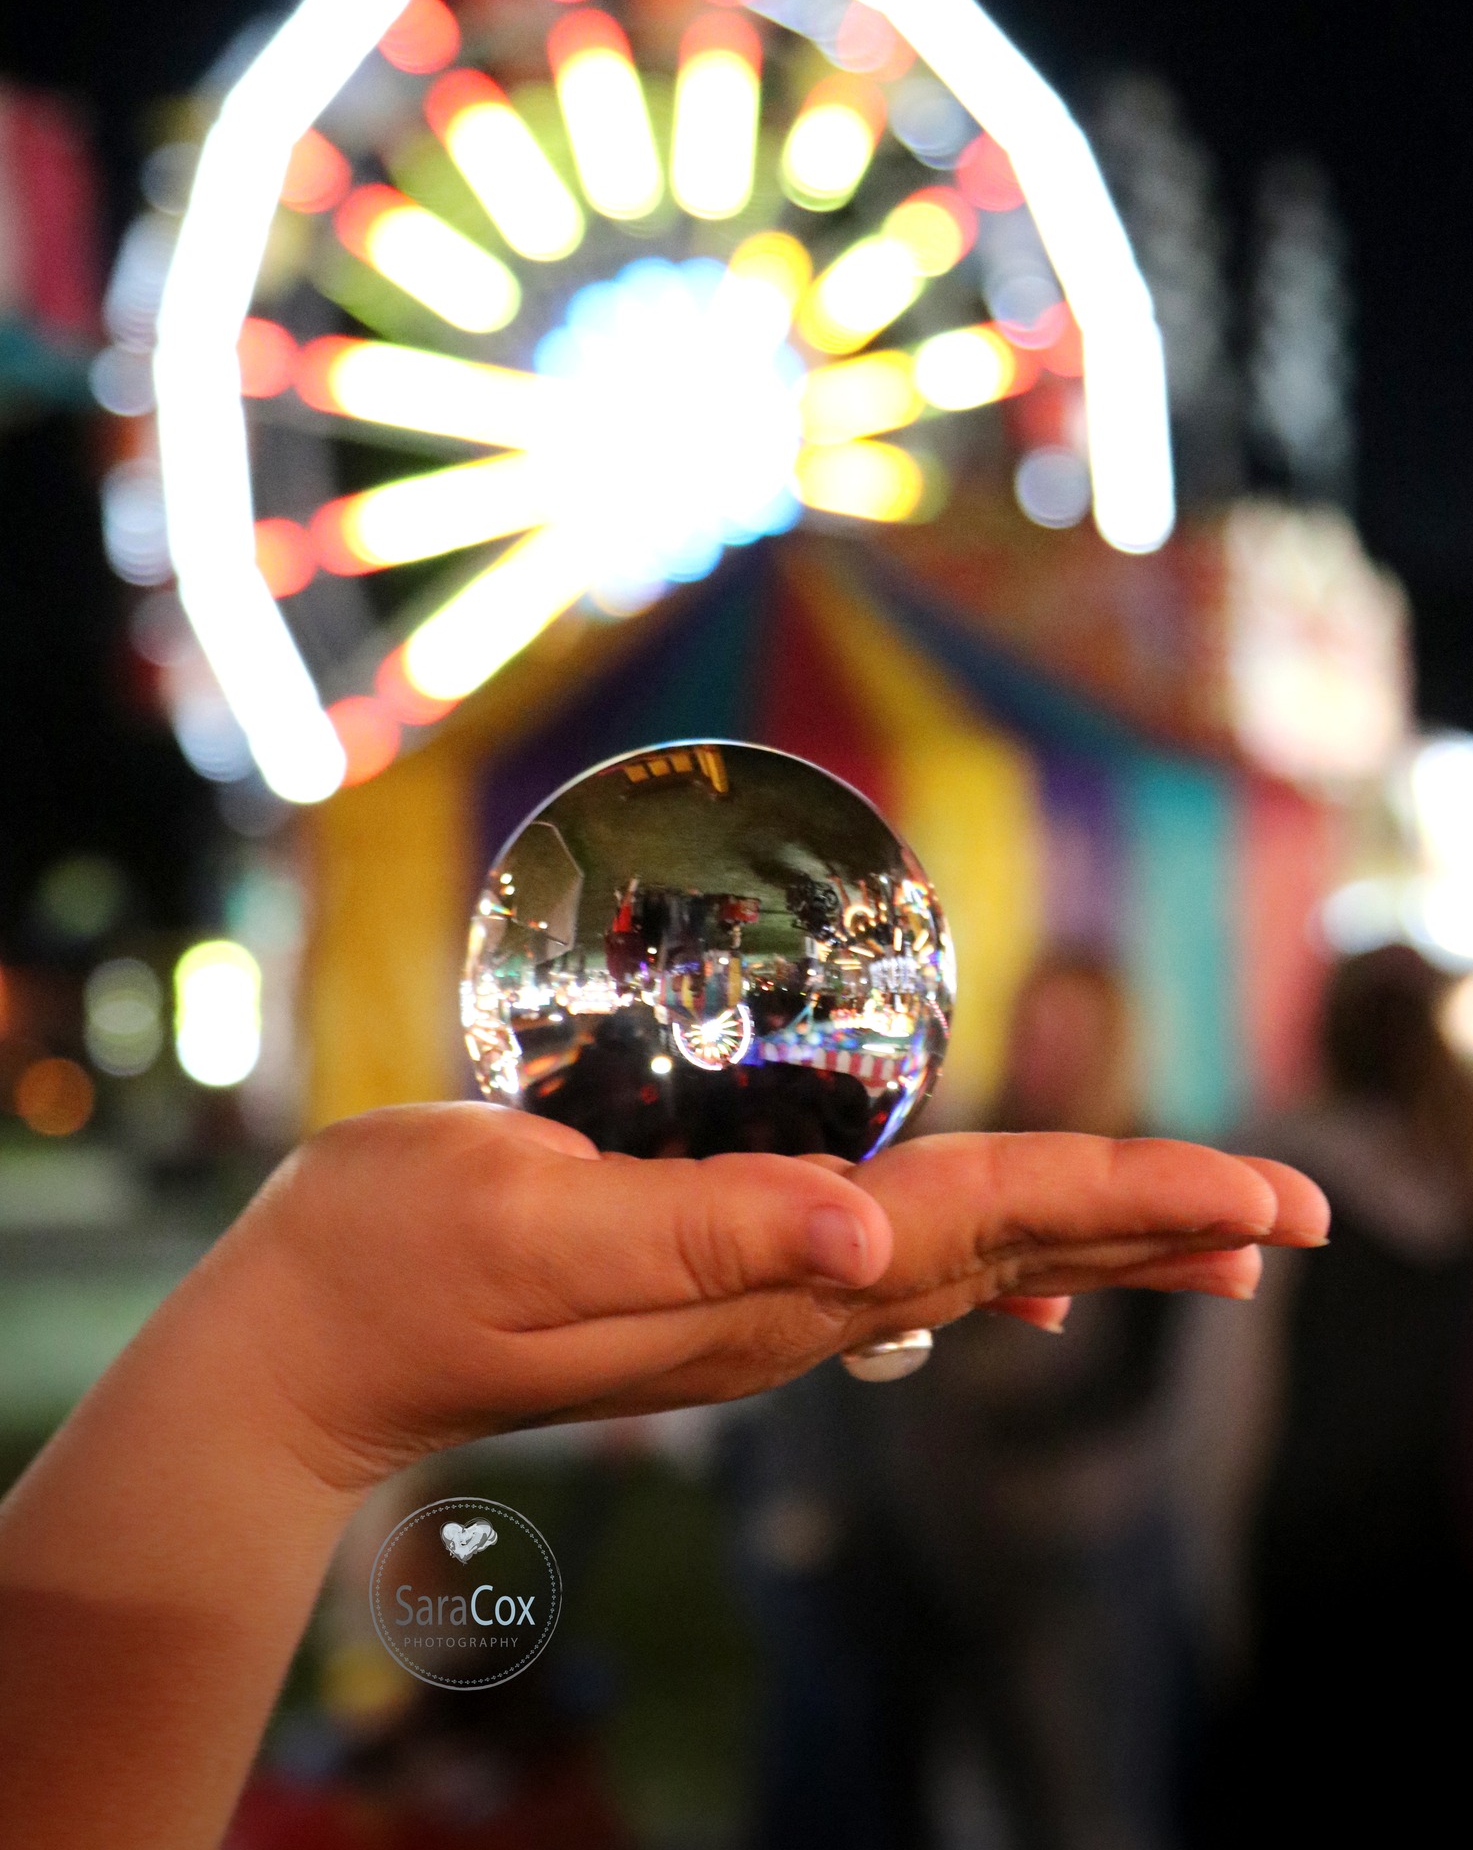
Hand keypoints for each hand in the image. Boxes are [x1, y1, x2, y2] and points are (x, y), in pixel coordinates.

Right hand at [215, 1105, 1328, 1491]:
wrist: (308, 1344)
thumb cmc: (392, 1255)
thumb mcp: (530, 1219)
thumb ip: (702, 1230)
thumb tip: (868, 1242)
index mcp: (765, 1284)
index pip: (990, 1225)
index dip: (1132, 1196)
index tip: (1268, 1198)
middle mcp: (787, 1309)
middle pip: (1015, 1250)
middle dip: (1160, 1225)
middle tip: (1300, 1216)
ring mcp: (755, 1311)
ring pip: (976, 1264)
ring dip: (1100, 1243)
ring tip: (1215, 1244)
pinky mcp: (716, 1290)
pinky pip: (897, 1275)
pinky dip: (991, 1262)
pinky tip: (1033, 1282)